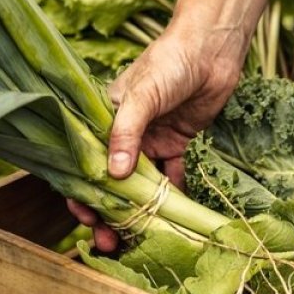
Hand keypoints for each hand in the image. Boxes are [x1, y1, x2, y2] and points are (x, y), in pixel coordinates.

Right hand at [68, 21, 246, 251]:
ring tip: (137, 241)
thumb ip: (126, 132)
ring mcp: (149, 141)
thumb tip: (113, 175)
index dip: (82, 193)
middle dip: (109, 214)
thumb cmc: (169, 62)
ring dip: (139, 213)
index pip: (84, 163)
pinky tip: (174, 220)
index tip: (86, 219)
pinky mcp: (175, 145)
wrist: (211, 50)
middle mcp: (122, 134)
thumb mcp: (142, 95)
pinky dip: (172, 197)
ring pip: (139, 186)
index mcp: (101, 119)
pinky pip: (171, 178)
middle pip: (110, 182)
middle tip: (110, 243)